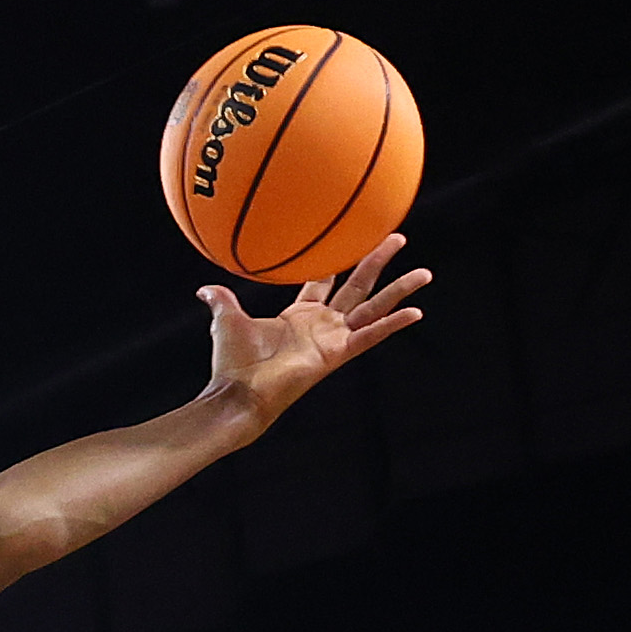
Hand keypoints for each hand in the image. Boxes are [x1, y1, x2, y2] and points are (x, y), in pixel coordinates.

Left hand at [204, 236, 429, 425]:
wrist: (239, 394)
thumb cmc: (233, 363)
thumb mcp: (227, 320)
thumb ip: (222, 300)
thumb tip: (205, 289)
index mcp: (299, 315)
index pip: (324, 281)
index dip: (335, 260)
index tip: (352, 238)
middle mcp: (322, 325)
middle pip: (358, 285)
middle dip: (377, 261)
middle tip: (398, 237)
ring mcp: (333, 339)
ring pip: (373, 307)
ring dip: (399, 290)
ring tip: (426, 272)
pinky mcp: (338, 354)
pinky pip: (371, 335)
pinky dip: (393, 324)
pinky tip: (416, 312)